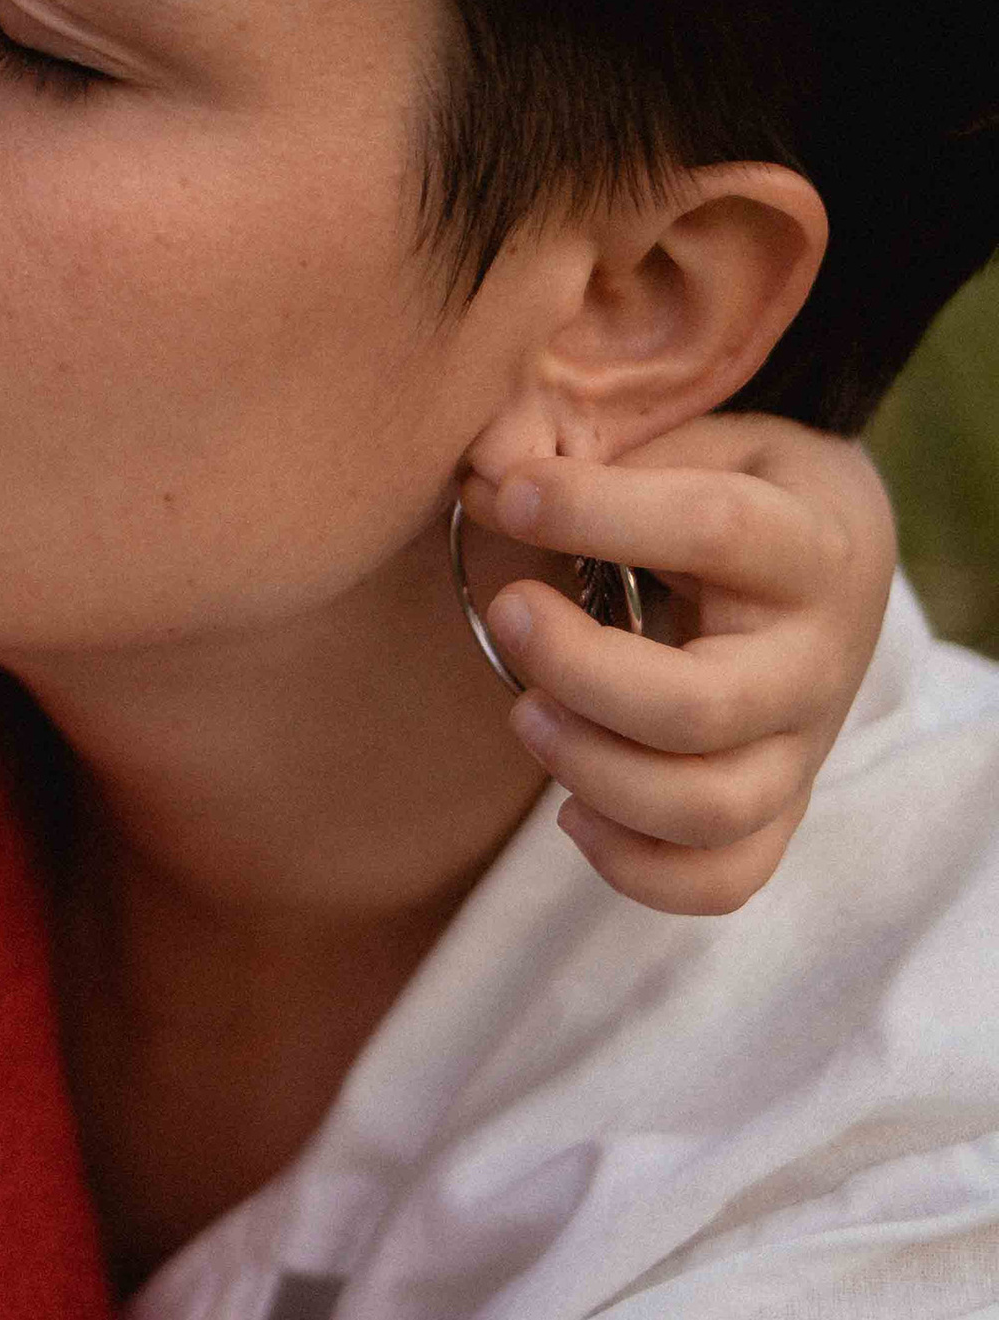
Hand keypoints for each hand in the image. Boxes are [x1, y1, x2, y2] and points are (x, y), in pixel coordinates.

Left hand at [457, 417, 896, 916]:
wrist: (834, 553)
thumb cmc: (735, 486)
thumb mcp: (691, 439)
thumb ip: (597, 449)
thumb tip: (486, 479)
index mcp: (807, 545)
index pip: (717, 530)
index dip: (601, 511)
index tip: (516, 495)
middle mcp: (816, 660)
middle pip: (701, 709)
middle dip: (580, 673)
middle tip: (510, 613)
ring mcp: (802, 748)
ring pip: (708, 810)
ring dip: (592, 772)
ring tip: (524, 713)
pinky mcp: (778, 810)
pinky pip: (720, 880)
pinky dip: (635, 866)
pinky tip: (571, 808)